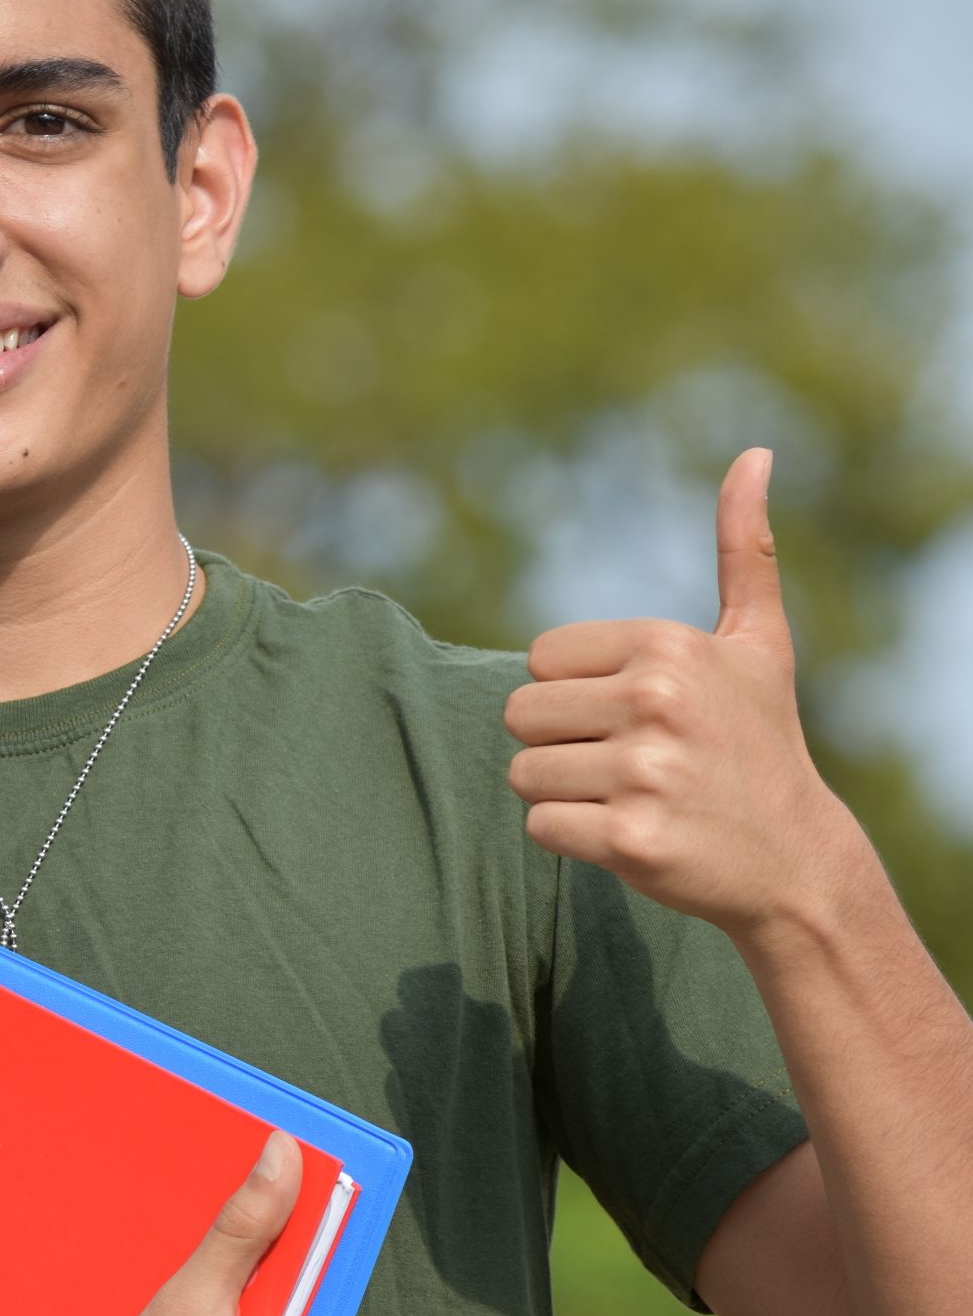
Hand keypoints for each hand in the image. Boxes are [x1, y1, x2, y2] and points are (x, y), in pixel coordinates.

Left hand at [503, 447, 855, 942]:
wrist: (796, 860)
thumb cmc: (761, 742)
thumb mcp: (758, 642)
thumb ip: (744, 550)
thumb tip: (754, 455)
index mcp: (666, 646)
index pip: (539, 660)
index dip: (574, 693)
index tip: (634, 716)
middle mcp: (654, 701)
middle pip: (520, 715)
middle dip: (560, 743)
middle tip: (625, 762)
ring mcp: (643, 772)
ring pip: (524, 773)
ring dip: (564, 793)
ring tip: (631, 797)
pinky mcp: (629, 839)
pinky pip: (539, 826)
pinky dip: (573, 837)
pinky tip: (630, 835)